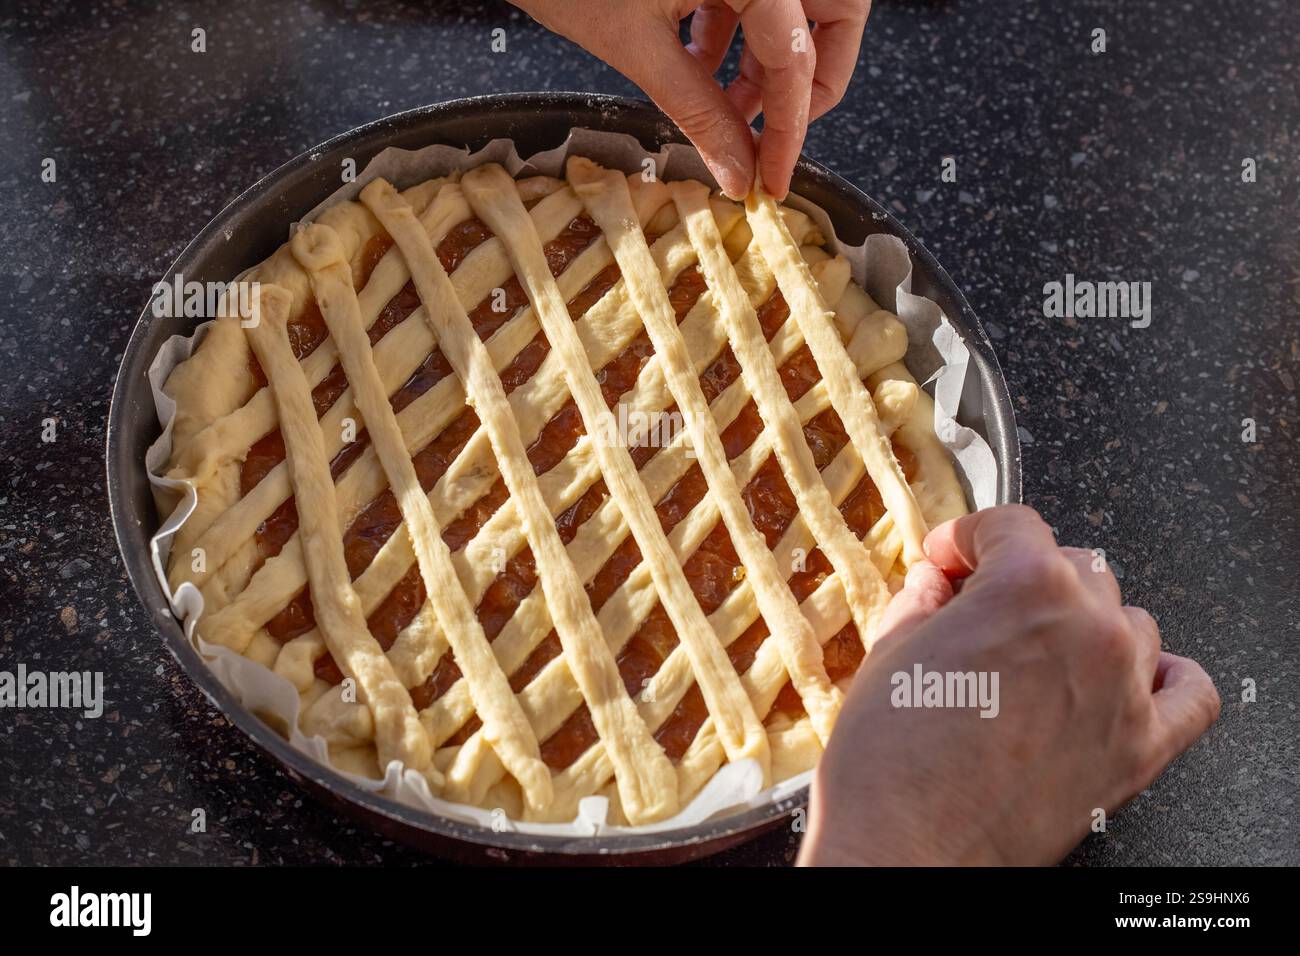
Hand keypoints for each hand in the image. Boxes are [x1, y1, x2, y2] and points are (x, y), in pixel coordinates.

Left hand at [510, 1, 871, 198]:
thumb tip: (737, 169)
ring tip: (722, 111)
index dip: (789, 130)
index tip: (773, 180)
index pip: (797, 57)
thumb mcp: (635, 45)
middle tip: (770, 135)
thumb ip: (697, 109)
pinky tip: (698, 66)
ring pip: (791, 9)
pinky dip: (733, 33)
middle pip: (830, 16)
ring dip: (763, 64)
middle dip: (805, 82)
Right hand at [798, 505, 1220, 865]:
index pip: (1011, 525)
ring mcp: (1124, 689)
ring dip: (1083, 623)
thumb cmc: (890, 765)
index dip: (967, 538)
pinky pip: (1188, 691)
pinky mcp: (1140, 749)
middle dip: (1020, 578)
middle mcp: (1089, 629)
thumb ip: (923, 600)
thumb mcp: (889, 653)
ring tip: (1036, 652)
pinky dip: (1163, 676)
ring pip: (1127, 620)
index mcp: (1026, 588)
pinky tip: (1124, 678)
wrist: (908, 851)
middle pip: (1074, 567)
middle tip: (976, 607)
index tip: (950, 559)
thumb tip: (936, 584)